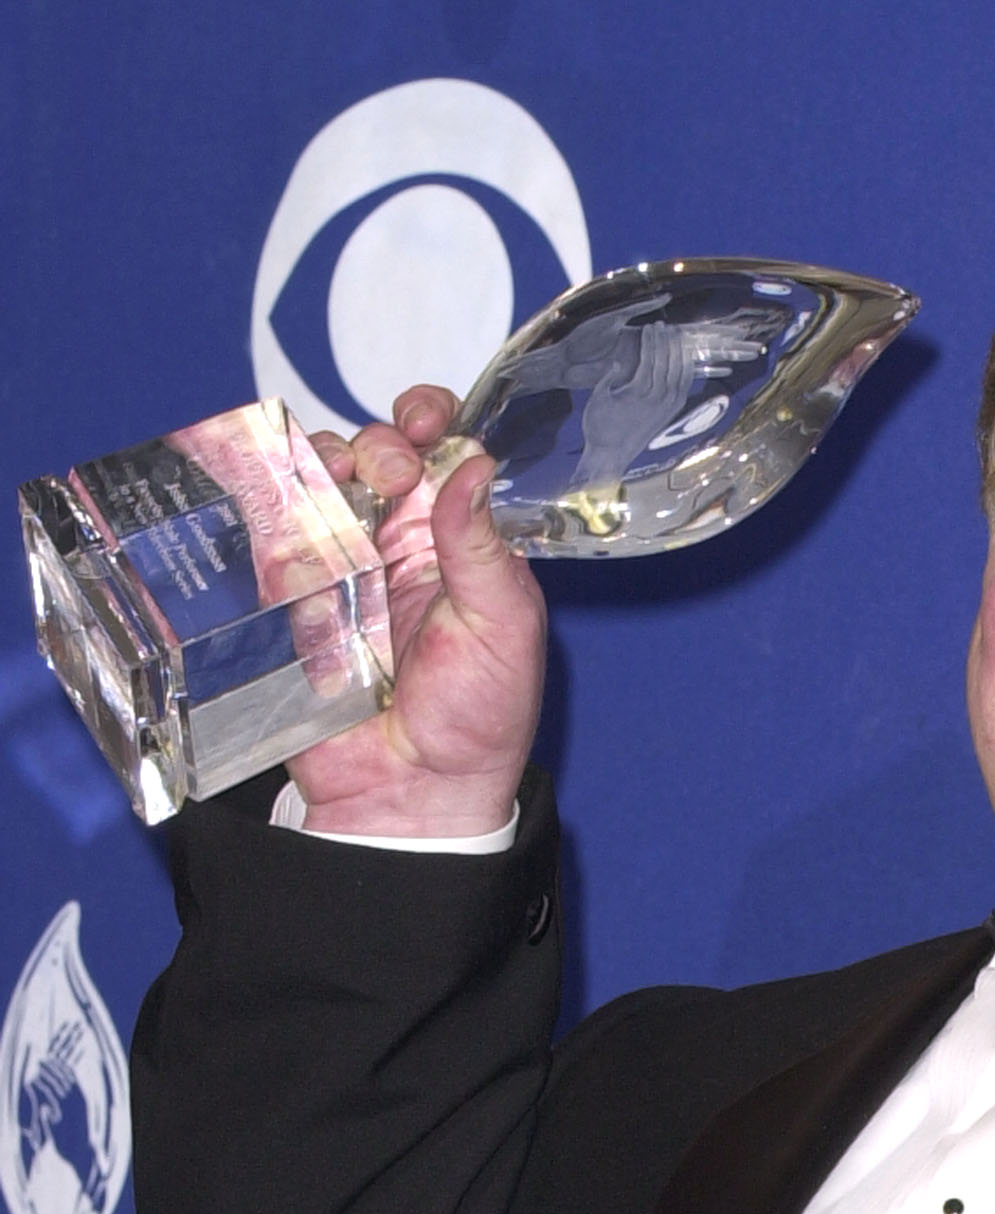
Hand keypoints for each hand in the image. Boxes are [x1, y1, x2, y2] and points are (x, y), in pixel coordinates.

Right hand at [289, 384, 546, 837]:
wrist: (412, 795)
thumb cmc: (476, 721)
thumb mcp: (503, 631)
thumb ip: (484, 550)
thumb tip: (472, 466)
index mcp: (459, 541)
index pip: (443, 451)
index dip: (431, 418)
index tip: (423, 418)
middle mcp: (399, 542)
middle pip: (374, 452)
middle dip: (375, 443)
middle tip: (387, 476)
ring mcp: (341, 565)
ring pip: (318, 479)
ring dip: (323, 463)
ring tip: (340, 489)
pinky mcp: (290, 595)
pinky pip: (272, 532)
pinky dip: (274, 507)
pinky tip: (290, 513)